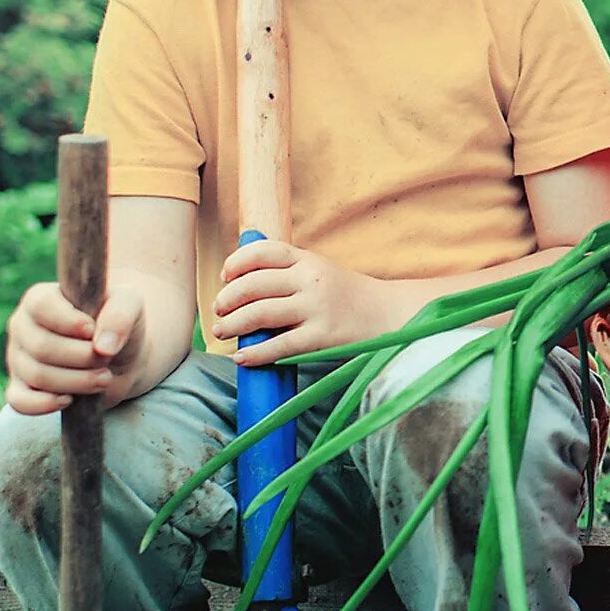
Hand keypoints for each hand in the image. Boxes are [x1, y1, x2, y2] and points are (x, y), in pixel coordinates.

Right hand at [5, 281, 145, 414]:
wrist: (120, 359)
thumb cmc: (118, 325)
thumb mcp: (129, 305)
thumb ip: (120, 314)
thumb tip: (103, 347)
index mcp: (41, 299)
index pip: (41, 306)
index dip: (69, 322)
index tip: (93, 331)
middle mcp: (23, 327)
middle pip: (41, 347)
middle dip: (82, 358)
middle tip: (106, 361)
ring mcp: (18, 358)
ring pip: (36, 375)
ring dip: (77, 382)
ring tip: (103, 378)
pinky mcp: (20, 388)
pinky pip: (19, 402)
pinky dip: (45, 404)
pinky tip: (70, 400)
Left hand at [213, 240, 387, 364]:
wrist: (390, 315)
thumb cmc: (349, 297)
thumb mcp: (321, 271)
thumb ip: (289, 271)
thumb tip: (240, 282)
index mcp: (308, 260)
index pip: (263, 252)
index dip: (237, 262)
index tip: (225, 277)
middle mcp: (311, 279)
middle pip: (254, 284)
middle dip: (228, 299)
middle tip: (219, 311)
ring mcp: (317, 307)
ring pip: (260, 313)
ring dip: (233, 325)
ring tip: (222, 332)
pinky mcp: (322, 335)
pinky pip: (279, 345)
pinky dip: (255, 353)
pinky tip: (243, 358)